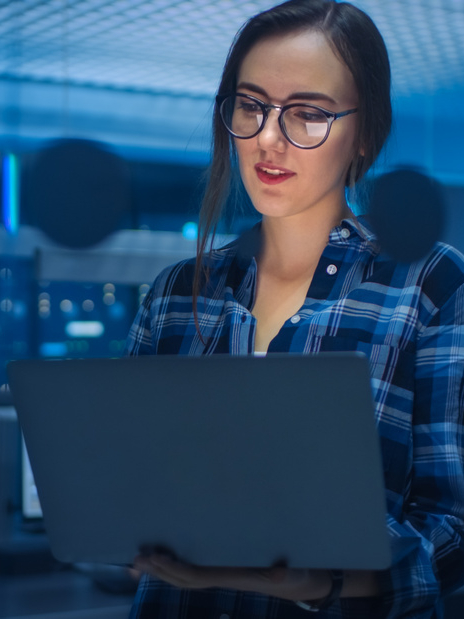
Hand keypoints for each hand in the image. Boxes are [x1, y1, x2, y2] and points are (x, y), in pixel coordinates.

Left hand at [133, 552, 330, 600]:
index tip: (157, 559)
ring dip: (162, 571)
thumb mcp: (293, 572)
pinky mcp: (221, 571)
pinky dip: (173, 568)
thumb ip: (285, 572)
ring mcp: (220, 577)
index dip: (176, 569)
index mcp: (231, 577)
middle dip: (160, 571)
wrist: (298, 582)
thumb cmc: (294, 573)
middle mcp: (221, 579)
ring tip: (139, 562)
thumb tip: (278, 572)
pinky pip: (193, 572)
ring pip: (185, 578)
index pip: (197, 576)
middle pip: (184, 580)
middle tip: (137, 559)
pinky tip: (160, 562)